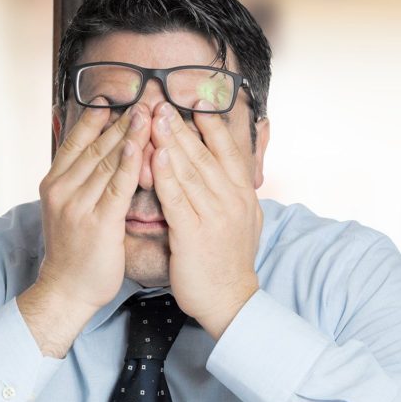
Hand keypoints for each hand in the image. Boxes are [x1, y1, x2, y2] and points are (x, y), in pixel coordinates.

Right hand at [18, 100, 150, 356]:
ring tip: (150, 110)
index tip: (118, 96)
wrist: (65, 291)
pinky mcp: (97, 222)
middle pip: (97, 145)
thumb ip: (82, 182)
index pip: (78, 140)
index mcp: (55, 182)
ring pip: (108, 160)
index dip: (99, 117)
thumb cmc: (74, 253)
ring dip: (131, 133)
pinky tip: (143, 144)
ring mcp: (78, 204)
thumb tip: (101, 157)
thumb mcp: (70, 210)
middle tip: (146, 96)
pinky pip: (117, 186)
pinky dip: (131, 163)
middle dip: (123, 119)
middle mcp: (63, 188)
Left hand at [149, 101, 261, 339]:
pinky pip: (177, 198)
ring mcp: (214, 216)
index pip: (227, 150)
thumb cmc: (229, 261)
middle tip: (162, 102)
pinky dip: (166, 174)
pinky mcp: (193, 234)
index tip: (193, 100)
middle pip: (204, 154)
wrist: (231, 301)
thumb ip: (238, 191)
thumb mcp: (246, 220)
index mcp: (243, 194)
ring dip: (170, 141)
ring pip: (189, 171)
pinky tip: (154, 155)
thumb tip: (234, 170)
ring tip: (154, 118)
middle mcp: (232, 200)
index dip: (210, 123)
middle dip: (181, 126)